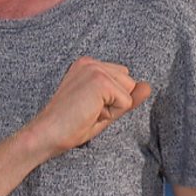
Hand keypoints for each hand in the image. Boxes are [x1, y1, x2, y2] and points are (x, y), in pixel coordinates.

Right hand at [26, 56, 151, 158]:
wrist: (47, 133)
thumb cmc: (71, 125)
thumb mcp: (104, 108)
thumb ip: (126, 96)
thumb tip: (148, 86)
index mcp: (88, 64)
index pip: (123, 79)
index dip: (111, 100)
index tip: (87, 107)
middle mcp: (91, 62)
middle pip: (129, 83)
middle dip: (115, 102)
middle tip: (88, 111)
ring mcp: (95, 69)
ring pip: (129, 91)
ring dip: (113, 108)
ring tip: (89, 112)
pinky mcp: (100, 81)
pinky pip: (126, 102)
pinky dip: (111, 114)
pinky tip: (90, 113)